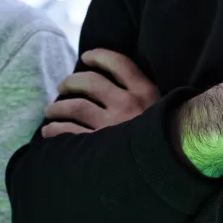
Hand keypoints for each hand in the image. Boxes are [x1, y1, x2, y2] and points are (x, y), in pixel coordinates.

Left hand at [41, 49, 159, 136]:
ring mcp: (112, 125)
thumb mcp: (163, 112)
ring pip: (75, 107)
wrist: (173, 166)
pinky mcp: (99, 146)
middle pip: (90, 82)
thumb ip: (144, 98)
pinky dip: (55, 129)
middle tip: (62, 86)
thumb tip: (115, 84)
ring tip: (51, 110)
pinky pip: (69, 132)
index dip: (99, 56)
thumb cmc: (166, 141)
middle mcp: (127, 105)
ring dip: (58, 107)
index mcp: (145, 93)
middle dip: (71, 81)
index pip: (119, 63)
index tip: (86, 57)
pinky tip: (49, 131)